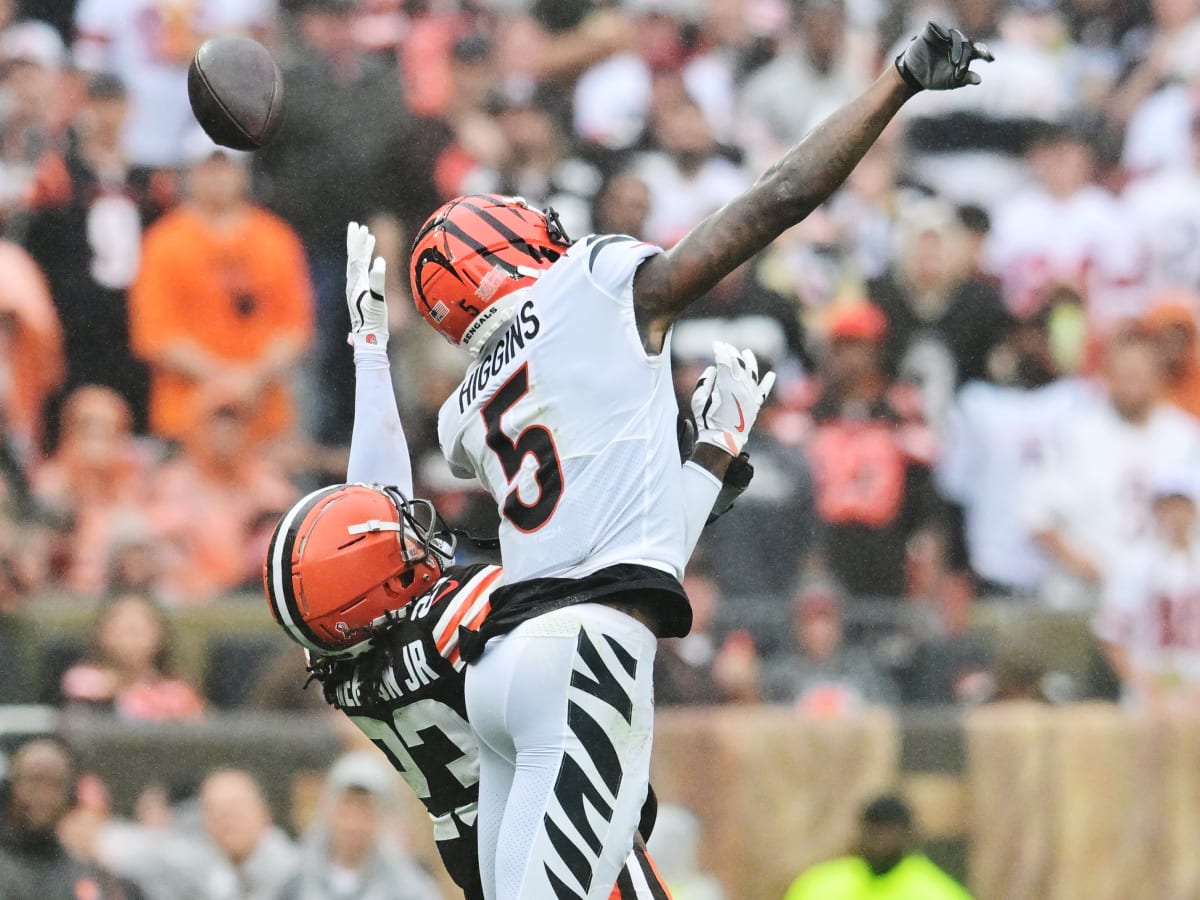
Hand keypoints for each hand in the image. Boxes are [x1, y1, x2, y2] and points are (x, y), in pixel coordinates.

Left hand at [346, 222, 387, 348]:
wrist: (369, 338)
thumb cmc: (374, 321)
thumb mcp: (377, 300)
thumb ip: (377, 281)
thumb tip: (380, 261)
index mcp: (356, 283)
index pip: (356, 258)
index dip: (358, 243)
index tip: (361, 227)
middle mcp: (354, 284)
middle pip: (353, 258)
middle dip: (356, 242)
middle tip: (357, 226)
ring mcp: (357, 289)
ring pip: (358, 264)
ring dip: (362, 250)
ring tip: (367, 238)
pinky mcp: (362, 294)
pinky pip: (362, 272)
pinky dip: (366, 262)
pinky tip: (372, 260)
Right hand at [691, 342, 775, 455]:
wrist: (722, 440)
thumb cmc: (707, 420)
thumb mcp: (698, 399)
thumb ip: (705, 381)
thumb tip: (714, 370)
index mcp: (726, 384)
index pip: (724, 360)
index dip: (719, 350)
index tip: (715, 344)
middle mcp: (741, 387)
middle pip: (738, 363)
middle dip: (732, 352)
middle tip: (726, 346)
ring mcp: (750, 395)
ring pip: (752, 372)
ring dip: (749, 360)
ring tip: (747, 352)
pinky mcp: (755, 405)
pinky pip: (764, 391)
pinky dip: (768, 382)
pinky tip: (771, 374)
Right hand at [896, 21, 992, 91]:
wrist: (913, 76)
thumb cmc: (933, 78)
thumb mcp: (950, 81)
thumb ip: (964, 79)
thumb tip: (979, 80)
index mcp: (964, 54)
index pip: (978, 51)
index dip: (985, 54)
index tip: (991, 59)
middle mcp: (956, 43)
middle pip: (967, 45)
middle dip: (965, 57)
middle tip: (960, 69)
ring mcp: (944, 36)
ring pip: (955, 36)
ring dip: (956, 48)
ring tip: (953, 61)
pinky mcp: (931, 31)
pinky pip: (939, 27)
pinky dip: (942, 32)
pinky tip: (944, 40)